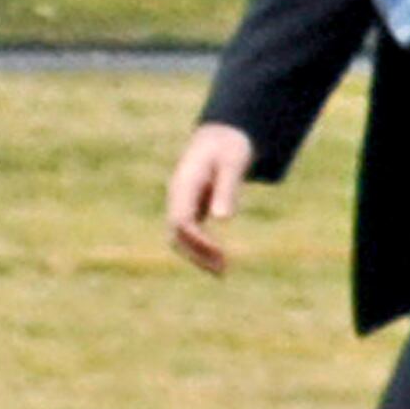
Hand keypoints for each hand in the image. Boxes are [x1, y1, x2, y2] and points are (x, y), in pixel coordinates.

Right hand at [166, 121, 256, 274]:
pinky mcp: (190, 208)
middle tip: (222, 271)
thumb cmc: (229, 147)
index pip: (181, 220)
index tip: (219, 254)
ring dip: (198, 256)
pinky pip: (189, 234)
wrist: (221, 136)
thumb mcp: (233, 164)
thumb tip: (222, 219)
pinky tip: (220, 261)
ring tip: (222, 273)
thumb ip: (227, 189)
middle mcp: (178, 196)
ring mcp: (181, 202)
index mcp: (185, 184)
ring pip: (179, 237)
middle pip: (176, 233)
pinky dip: (201, 249)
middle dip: (196, 254)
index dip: (197, 240)